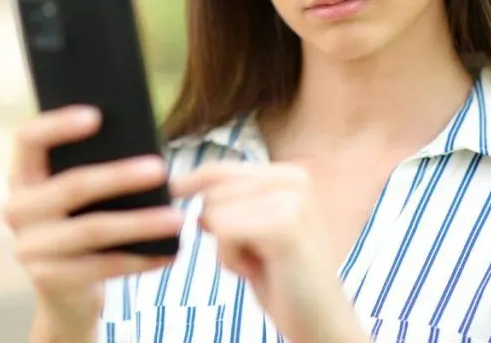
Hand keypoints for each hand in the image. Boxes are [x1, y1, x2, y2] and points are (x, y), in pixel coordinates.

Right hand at [3, 106, 182, 335]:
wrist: (66, 293)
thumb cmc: (84, 224)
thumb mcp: (86, 196)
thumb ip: (105, 168)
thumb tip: (154, 153)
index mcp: (24, 176)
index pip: (28, 139)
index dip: (58, 124)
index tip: (97, 115)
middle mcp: (17, 209)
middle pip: (71, 186)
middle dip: (119, 176)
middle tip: (160, 169)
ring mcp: (29, 247)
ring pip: (92, 229)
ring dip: (140, 223)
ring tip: (177, 217)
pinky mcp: (47, 280)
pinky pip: (101, 266)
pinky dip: (139, 259)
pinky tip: (169, 253)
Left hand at [171, 162, 369, 342]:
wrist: (320, 321)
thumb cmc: (281, 278)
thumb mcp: (250, 230)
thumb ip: (226, 201)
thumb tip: (178, 184)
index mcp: (288, 174)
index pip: (218, 170)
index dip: (189, 183)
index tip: (170, 189)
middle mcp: (293, 178)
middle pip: (211, 192)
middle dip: (219, 229)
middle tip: (256, 255)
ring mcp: (292, 199)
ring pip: (214, 212)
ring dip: (226, 248)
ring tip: (261, 262)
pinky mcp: (285, 224)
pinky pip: (223, 231)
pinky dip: (231, 259)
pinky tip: (260, 270)